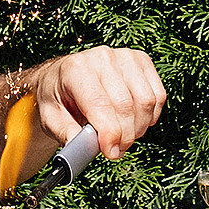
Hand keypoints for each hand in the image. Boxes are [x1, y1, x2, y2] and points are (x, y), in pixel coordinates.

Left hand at [30, 47, 165, 162]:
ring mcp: (124, 56)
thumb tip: (83, 150)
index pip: (100, 104)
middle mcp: (101, 57)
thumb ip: (66, 134)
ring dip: (139, 128)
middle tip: (115, 150)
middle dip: (125, 136)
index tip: (110, 152)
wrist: (63, 77)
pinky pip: (157, 95)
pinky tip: (136, 121)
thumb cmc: (57, 98)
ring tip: (124, 136)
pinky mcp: (141, 60)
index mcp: (75, 70)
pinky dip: (151, 115)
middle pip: (126, 105)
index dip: (110, 133)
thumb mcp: (50, 118)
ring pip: (146, 101)